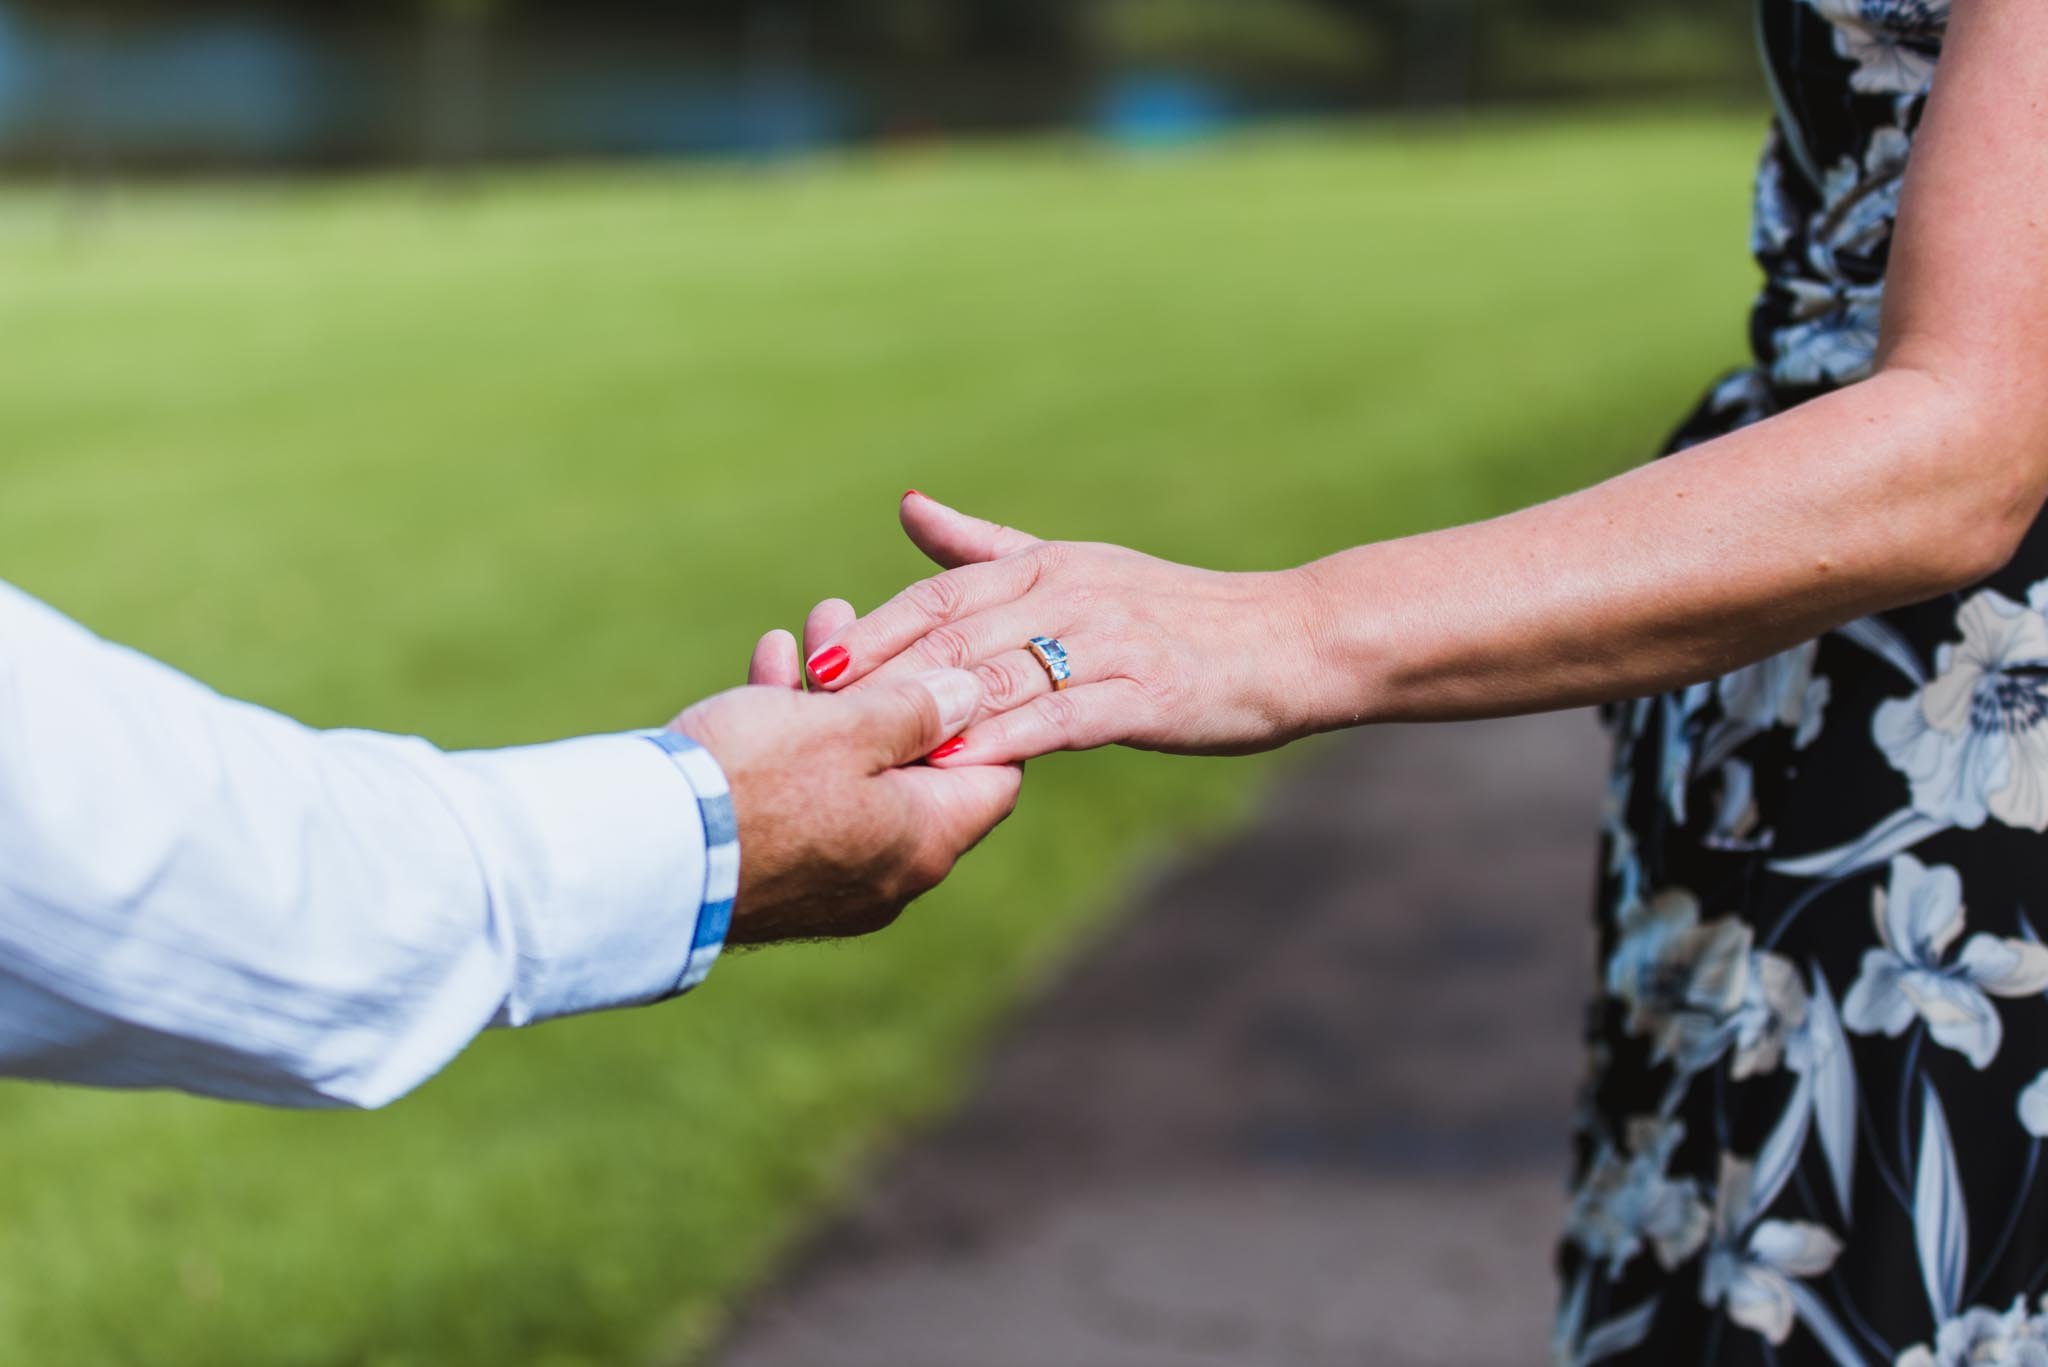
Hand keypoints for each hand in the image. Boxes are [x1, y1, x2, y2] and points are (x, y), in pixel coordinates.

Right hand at [670, 652, 1021, 945]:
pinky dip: (794, 733)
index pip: (994, 776)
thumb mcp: (848, 727)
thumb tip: (972, 695)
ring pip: (853, 772)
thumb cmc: (755, 783)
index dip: (982, 711)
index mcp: (926, 841)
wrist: (641, 853)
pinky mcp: (777, 871)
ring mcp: (832, 879)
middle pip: (917, 767)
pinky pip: (804, 796)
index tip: (955, 657)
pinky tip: (771, 660)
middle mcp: (890, 873)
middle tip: (866, 621)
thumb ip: (917, 709)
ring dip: (836, 697)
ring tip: (818, 623)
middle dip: (891, 687)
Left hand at [798, 492, 1327, 765]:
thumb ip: (984, 547)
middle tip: (816, 718)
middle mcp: (1069, 596)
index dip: (875, 633)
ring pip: (999, 679)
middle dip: (882, 679)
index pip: (940, 598)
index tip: (812, 665)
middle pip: (956, 639)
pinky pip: (1062, 719)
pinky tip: (962, 766)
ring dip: (930, 714)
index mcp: (1045, 566)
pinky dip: (1007, 740)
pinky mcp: (1143, 694)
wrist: (1287, 640)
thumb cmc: (1173, 613)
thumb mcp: (1074, 567)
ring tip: (869, 750)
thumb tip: (908, 507)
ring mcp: (1107, 644)